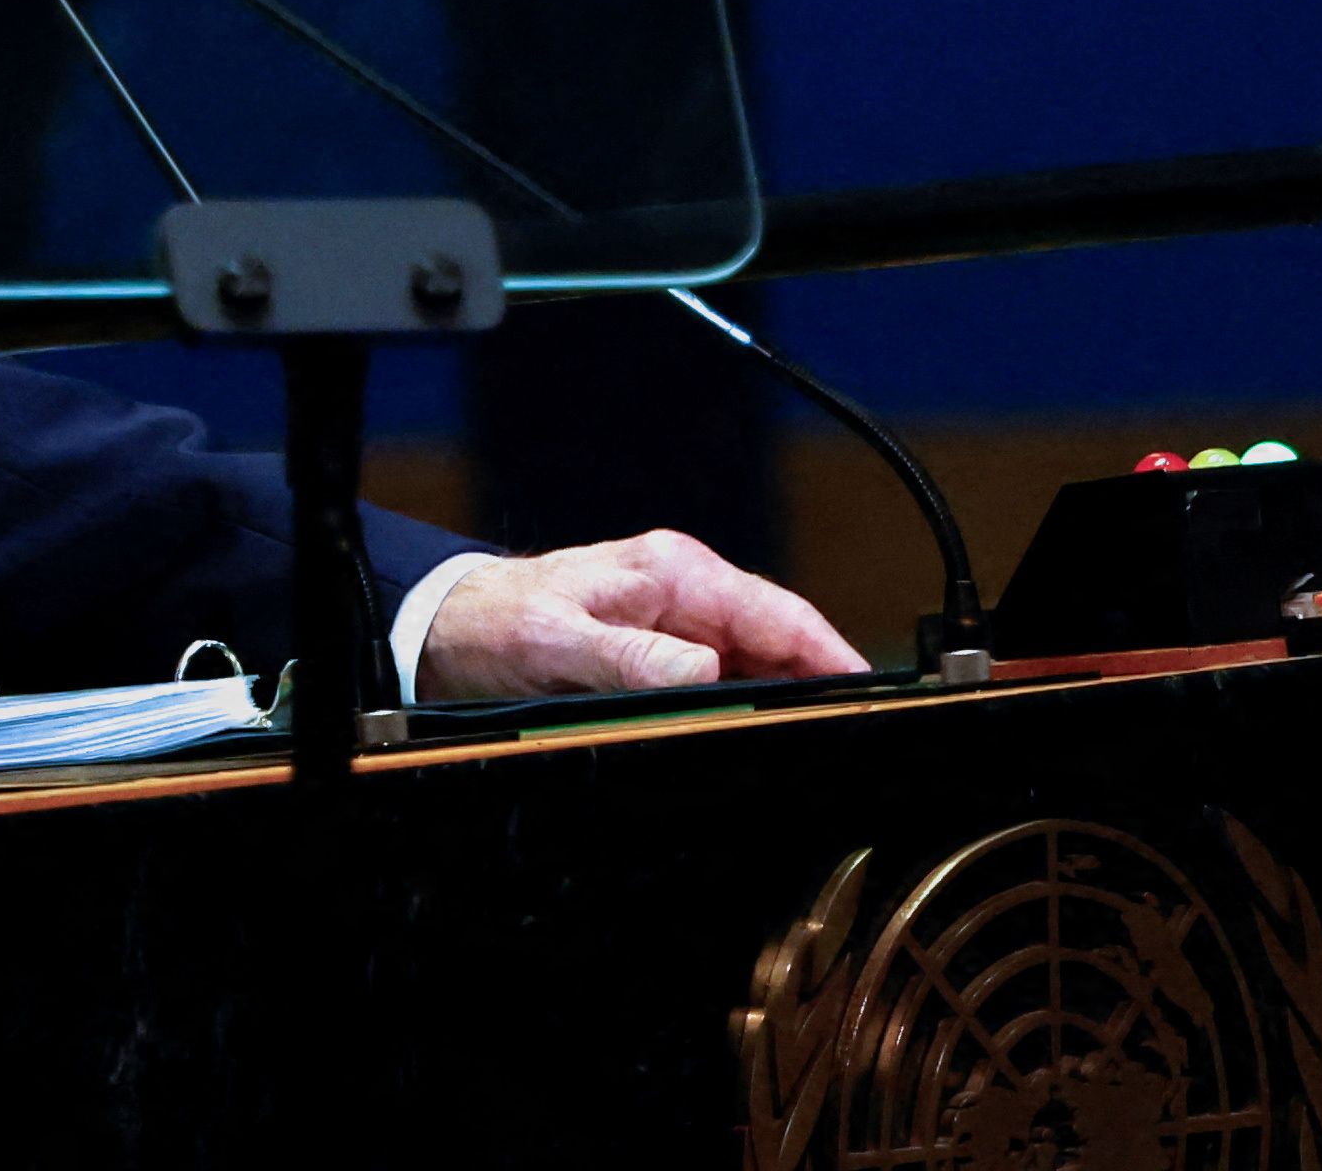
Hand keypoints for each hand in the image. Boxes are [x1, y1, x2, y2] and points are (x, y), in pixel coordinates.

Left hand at [412, 530, 868, 701]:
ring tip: (822, 748)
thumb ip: (631, 657)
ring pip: (758, 667)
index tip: (868, 691)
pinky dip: (750, 709)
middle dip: (820, 686)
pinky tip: (763, 742)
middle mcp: (686, 592)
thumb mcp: (559, 642)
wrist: (452, 626)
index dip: (830, 654)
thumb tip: (707, 673)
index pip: (778, 613)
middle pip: (780, 643)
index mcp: (676, 573)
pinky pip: (726, 682)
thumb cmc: (501, 622)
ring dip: (786, 702)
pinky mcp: (663, 652)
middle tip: (858, 738)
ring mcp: (678, 622)